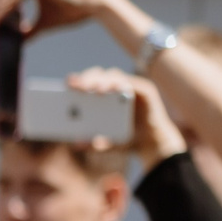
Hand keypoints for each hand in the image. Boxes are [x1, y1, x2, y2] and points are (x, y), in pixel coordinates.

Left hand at [68, 66, 186, 164]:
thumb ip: (93, 144)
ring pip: (115, 76)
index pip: (89, 83)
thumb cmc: (127, 141)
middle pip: (100, 76)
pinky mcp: (146, 91)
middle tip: (79, 86)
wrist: (152, 144)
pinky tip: (118, 91)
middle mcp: (116, 90)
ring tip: (97, 91)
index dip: (79, 81)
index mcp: (103, 99)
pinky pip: (134, 84)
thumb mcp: (107, 144)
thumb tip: (75, 144)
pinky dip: (125, 85)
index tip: (68, 83)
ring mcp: (132, 88)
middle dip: (89, 78)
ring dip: (105, 81)